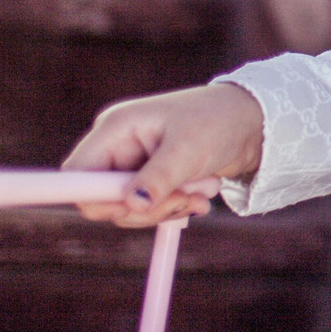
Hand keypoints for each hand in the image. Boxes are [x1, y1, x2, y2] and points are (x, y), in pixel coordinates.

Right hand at [63, 82, 264, 227]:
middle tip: (183, 202)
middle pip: (103, 199)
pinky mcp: (151, 180)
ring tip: (202, 195)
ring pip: (129, 210)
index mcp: (115, 129)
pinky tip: (201, 198)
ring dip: (166, 210)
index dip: (94, 198)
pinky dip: (173, 209)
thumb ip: (159, 178)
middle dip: (144, 208)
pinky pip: (148, 209)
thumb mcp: (189, 149)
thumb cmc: (219, 121)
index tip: (130, 208)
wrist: (252, 122)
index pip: (78, 173)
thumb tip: (132, 205)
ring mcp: (134, 165)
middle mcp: (118, 147)